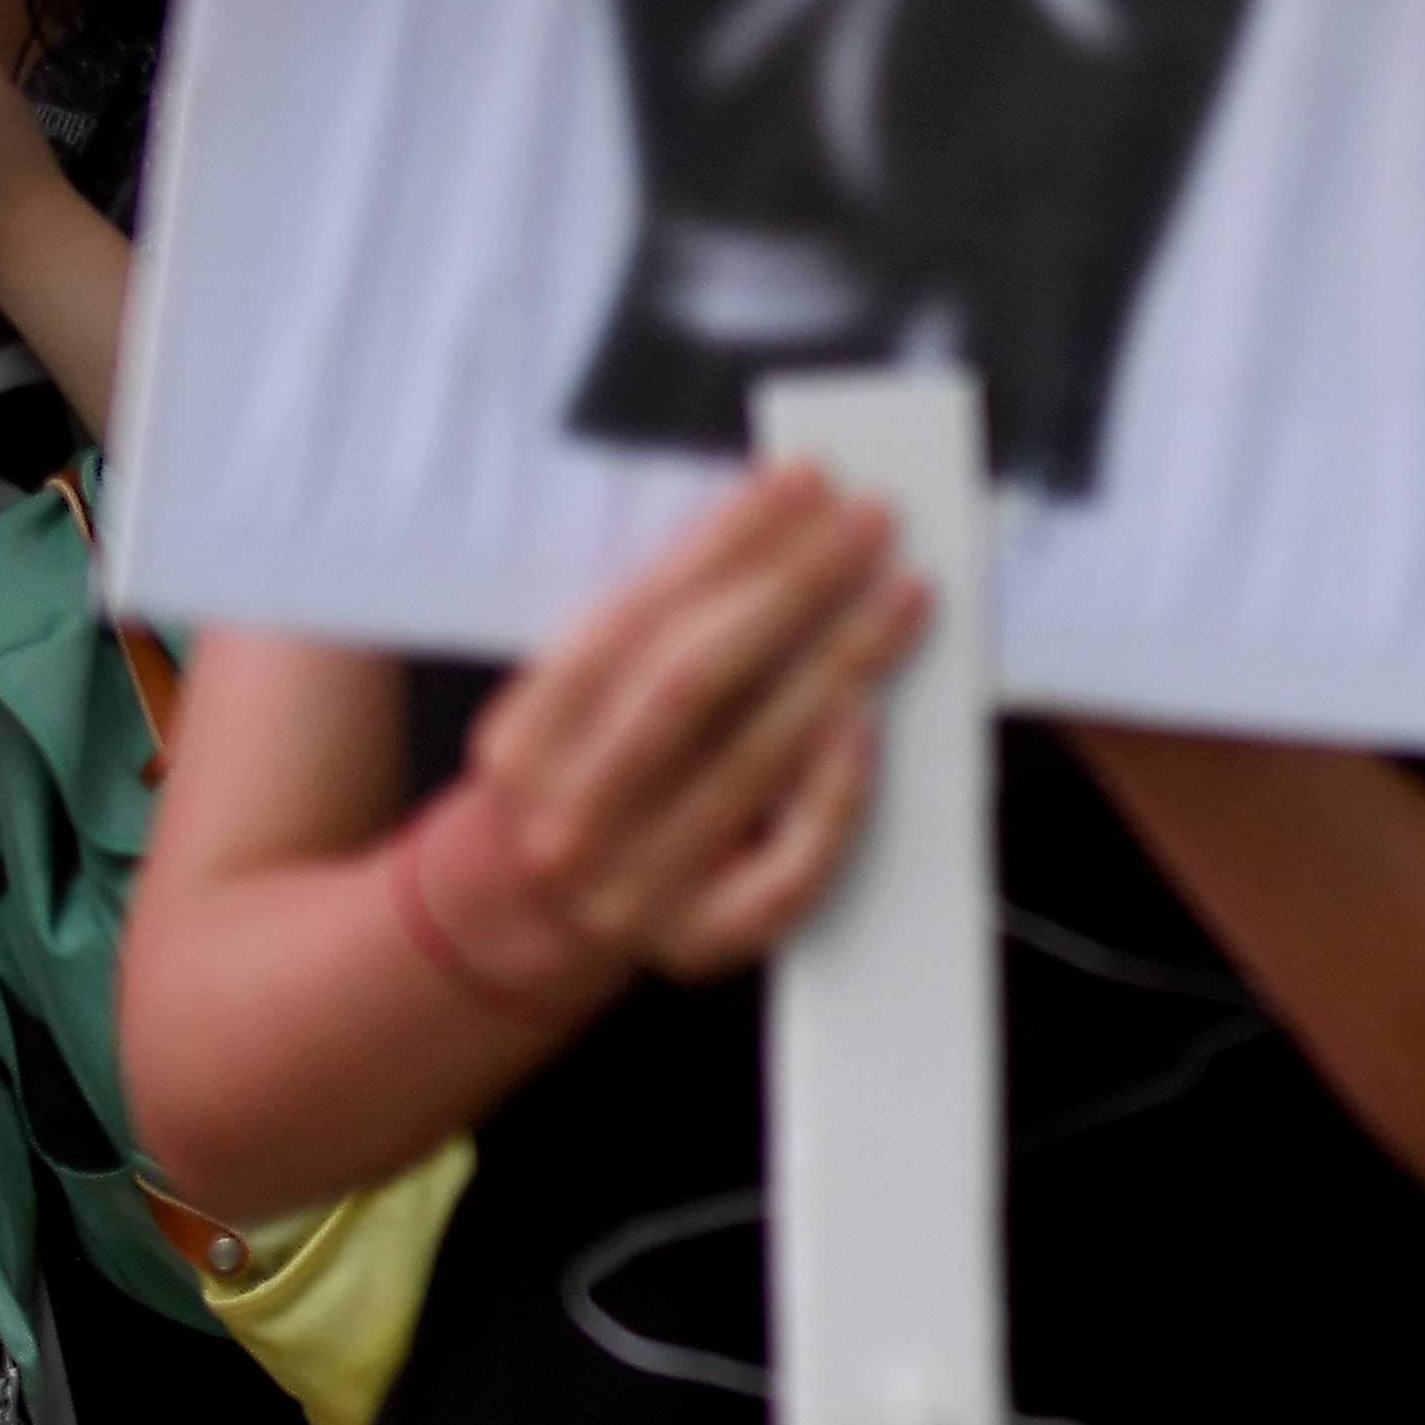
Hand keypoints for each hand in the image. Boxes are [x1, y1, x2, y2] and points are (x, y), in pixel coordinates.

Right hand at [397, 466, 930, 1003]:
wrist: (525, 922)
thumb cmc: (575, 782)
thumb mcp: (567, 703)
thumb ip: (646, 629)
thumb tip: (769, 532)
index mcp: (526, 741)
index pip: (633, 620)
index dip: (725, 543)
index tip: (800, 483)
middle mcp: (572, 817)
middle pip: (696, 683)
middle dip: (792, 590)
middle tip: (867, 525)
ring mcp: (636, 888)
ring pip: (752, 763)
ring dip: (840, 664)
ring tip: (899, 597)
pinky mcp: (701, 941)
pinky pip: (788, 868)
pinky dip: (835, 790)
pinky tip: (869, 719)